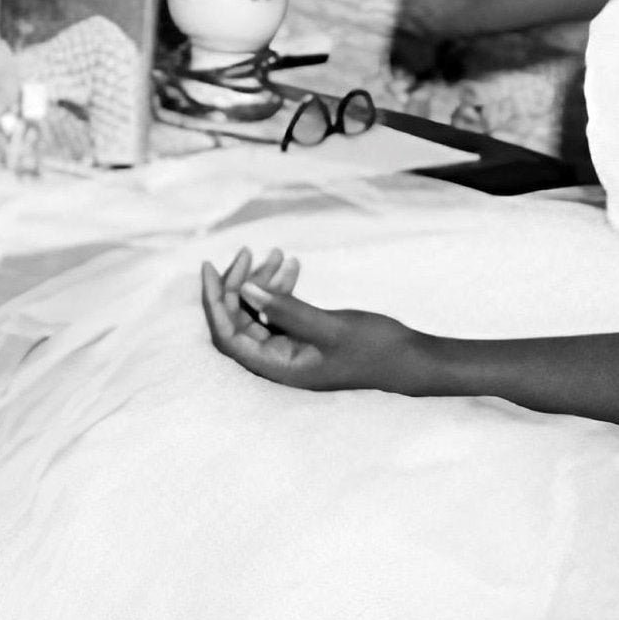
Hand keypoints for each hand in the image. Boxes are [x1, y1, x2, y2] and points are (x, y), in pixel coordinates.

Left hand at [198, 246, 423, 394]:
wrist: (410, 359)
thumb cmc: (374, 349)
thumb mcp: (329, 328)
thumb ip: (287, 311)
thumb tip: (247, 290)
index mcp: (277, 368)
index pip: (227, 336)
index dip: (213, 302)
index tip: (208, 268)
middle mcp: (278, 361)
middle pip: (239, 321)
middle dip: (238, 284)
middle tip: (245, 251)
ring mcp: (291, 349)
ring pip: (260, 312)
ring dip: (262, 281)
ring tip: (276, 252)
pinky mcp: (305, 337)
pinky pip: (280, 310)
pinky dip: (282, 287)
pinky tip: (293, 264)